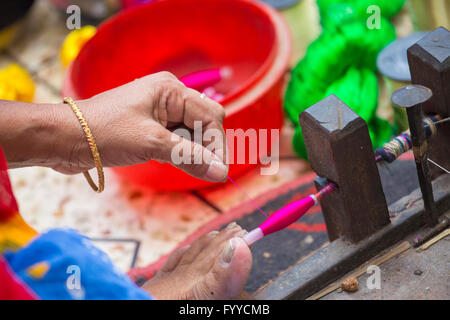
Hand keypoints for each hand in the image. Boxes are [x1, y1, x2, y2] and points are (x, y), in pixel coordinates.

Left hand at [1, 72, 227, 181]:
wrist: (66, 138)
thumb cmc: (105, 133)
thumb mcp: (152, 144)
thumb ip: (190, 156)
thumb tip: (221, 172)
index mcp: (171, 90)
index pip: (211, 117)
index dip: (217, 145)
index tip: (218, 172)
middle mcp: (169, 96)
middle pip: (205, 123)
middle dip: (206, 147)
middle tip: (202, 171)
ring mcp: (160, 110)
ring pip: (192, 133)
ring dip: (193, 151)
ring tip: (182, 166)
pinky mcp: (151, 125)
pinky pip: (177, 138)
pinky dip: (180, 152)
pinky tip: (170, 160)